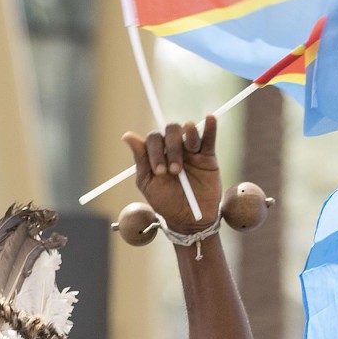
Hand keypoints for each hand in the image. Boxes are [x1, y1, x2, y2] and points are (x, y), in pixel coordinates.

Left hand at [125, 117, 220, 234]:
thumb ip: (140, 159)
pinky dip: (210, 127)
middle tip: (174, 171)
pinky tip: (209, 119)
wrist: (189, 219)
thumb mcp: (148, 184)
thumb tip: (127, 136)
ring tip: (191, 151)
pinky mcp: (208, 156)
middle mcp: (174, 148)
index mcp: (158, 153)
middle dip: (172, 148)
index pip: (154, 139)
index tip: (159, 171)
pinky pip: (209, 137)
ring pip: (188, 131)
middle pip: (171, 130)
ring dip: (188, 137)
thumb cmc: (167, 203)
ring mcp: (191, 151)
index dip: (155, 151)